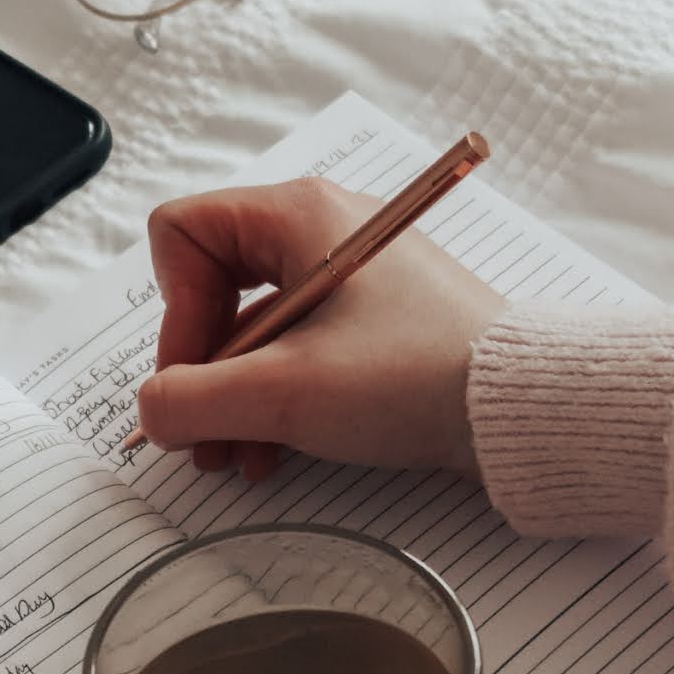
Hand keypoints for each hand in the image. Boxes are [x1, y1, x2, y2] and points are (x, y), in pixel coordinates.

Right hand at [139, 178, 507, 480]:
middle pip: (209, 289)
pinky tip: (273, 454)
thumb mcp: (284, 393)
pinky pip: (288, 353)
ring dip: (229, 399)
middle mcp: (318, 231)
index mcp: (297, 214)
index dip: (172, 314)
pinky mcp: (368, 323)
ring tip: (237, 458)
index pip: (182, 236)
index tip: (191, 380)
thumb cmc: (420, 377)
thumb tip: (148, 412)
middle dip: (197, 371)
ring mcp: (345, 277)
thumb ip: (191, 401)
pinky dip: (270, 403)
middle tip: (201, 434)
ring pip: (247, 330)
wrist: (525, 408)